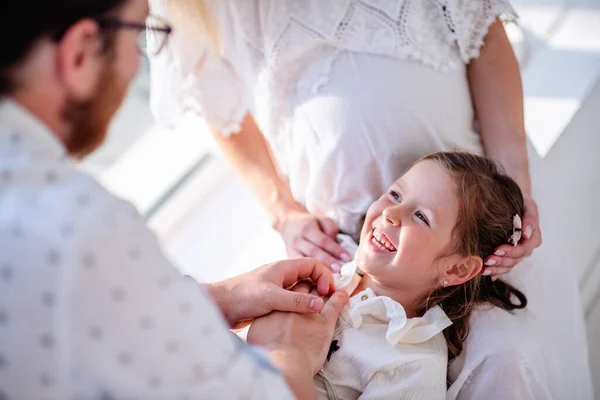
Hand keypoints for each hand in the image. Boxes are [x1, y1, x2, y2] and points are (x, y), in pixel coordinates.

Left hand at [208, 258, 335, 325]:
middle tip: (326, 303)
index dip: (324, 276)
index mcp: (284, 268)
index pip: (313, 264)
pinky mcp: (272, 300)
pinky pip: (293, 299)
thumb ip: (296, 300)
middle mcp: (282, 275)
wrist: (219, 306)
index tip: (326, 293)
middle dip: (321, 286)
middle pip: (310, 275)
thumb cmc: (242, 296)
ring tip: (318, 311)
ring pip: (302, 288)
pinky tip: (303, 317)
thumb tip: (320, 304)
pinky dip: (302, 305)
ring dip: (312, 296)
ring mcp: (277, 287)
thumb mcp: (271, 297)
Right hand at [247, 282, 347, 375]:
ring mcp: (310, 311)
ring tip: (328, 285)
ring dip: (323, 289)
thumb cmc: (268, 352)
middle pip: (303, 288)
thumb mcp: (256, 333)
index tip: (296, 291)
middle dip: (308, 285)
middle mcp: (293, 305)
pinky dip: (339, 297)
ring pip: (319, 294)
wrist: (283, 362)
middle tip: (313, 284)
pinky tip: (343, 293)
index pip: (287, 292)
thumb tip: (262, 325)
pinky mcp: (324, 322)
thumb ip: (262, 324)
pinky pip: (334, 305)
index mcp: (276, 307)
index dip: (292, 290)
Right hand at [277, 208, 350, 271]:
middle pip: (313, 251)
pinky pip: (295, 266)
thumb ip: (330, 228)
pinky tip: (313, 281)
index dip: (335, 249)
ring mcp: (291, 249)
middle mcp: (298, 239)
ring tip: (328, 278)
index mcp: (307, 228)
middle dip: (327, 261)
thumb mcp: (321, 219)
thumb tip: (337, 244)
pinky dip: (304, 274)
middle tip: (339, 269)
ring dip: (316, 270)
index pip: (323, 240)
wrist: (287, 223)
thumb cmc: (309, 223)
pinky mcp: (288, 257)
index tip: (347, 258)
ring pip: (303, 260)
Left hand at [483, 195, 541, 278]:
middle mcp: (526, 248)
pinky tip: (484, 272)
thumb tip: (526, 233)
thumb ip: (530, 218)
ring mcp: (516, 254)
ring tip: (483, 268)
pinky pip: (502, 268)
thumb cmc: (522, 203)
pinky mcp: (507, 256)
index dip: (510, 251)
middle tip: (487, 260)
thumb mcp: (529, 205)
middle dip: (500, 261)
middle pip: (514, 260)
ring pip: (508, 266)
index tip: (497, 249)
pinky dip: (494, 272)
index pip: (523, 249)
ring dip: (496, 269)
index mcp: (533, 238)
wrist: (514, 203)